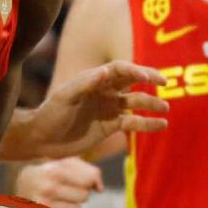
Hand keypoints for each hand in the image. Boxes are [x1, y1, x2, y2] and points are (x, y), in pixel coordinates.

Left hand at [14, 61, 168, 159]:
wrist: (42, 138)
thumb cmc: (51, 113)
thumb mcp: (66, 96)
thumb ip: (86, 83)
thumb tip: (107, 70)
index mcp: (95, 79)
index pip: (121, 69)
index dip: (135, 70)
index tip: (148, 76)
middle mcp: (105, 91)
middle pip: (132, 81)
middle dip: (149, 80)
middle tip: (165, 83)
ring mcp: (109, 108)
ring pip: (135, 103)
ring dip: (151, 104)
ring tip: (165, 108)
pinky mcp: (110, 126)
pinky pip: (133, 123)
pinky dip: (147, 124)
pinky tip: (161, 125)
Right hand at [14, 157, 102, 207]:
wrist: (15, 190)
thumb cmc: (45, 174)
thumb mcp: (62, 163)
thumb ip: (86, 169)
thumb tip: (100, 188)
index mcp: (54, 169)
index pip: (88, 179)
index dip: (89, 180)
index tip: (80, 179)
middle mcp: (48, 187)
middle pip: (84, 195)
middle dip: (78, 192)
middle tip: (62, 189)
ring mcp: (44, 206)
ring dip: (72, 206)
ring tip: (56, 199)